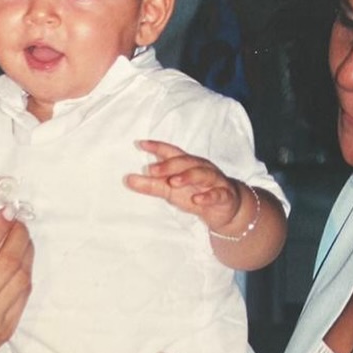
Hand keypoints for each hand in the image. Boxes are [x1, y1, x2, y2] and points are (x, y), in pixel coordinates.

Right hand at [0, 208, 32, 352]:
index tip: (4, 212)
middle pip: (6, 264)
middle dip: (17, 236)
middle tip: (17, 221)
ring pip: (21, 279)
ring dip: (26, 253)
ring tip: (21, 238)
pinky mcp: (6, 331)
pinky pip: (24, 296)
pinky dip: (26, 273)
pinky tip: (21, 262)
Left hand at [125, 139, 242, 232]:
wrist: (226, 208)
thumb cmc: (195, 193)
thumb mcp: (170, 190)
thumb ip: (150, 185)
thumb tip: (127, 179)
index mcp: (187, 164)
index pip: (171, 152)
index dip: (157, 147)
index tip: (140, 144)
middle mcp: (201, 168)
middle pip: (186, 162)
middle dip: (169, 165)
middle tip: (151, 170)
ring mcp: (214, 181)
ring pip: (203, 174)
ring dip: (188, 176)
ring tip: (173, 182)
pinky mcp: (224, 195)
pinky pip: (217, 194)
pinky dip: (208, 196)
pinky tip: (197, 199)